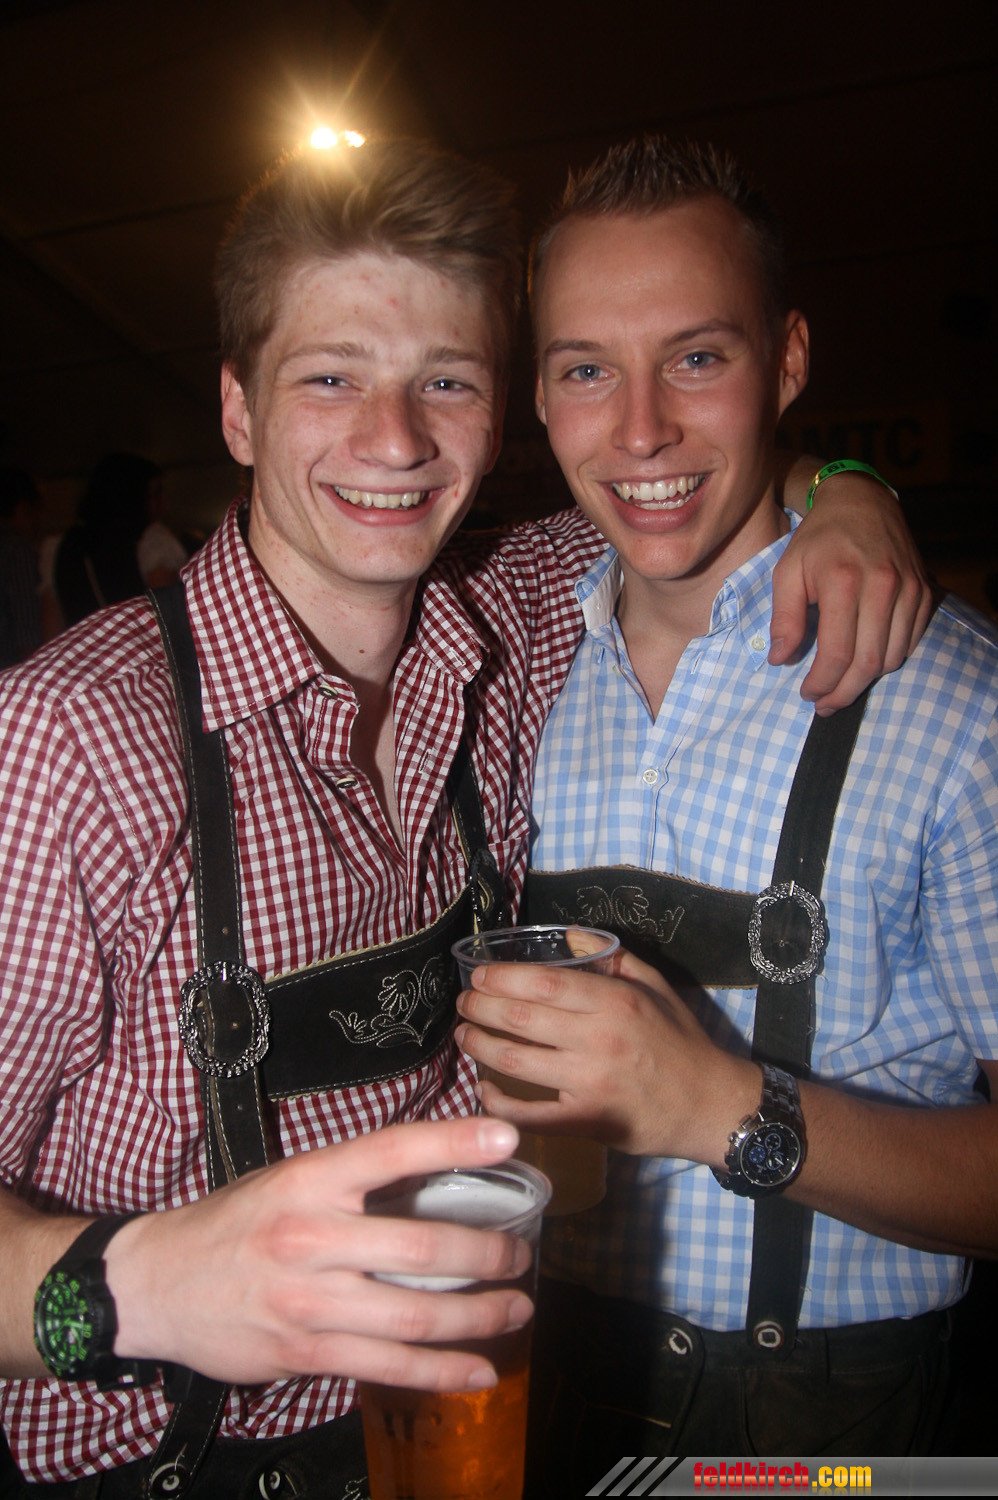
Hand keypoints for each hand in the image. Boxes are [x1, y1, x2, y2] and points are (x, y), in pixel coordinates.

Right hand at [106, 1117, 532, 1392]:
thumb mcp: (289, 1181)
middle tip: (520, 1254)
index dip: (454, 1142)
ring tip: (515, 1308)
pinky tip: (478, 1369)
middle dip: (486, 1252)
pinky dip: (441, 1370)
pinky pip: (388, 1364)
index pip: (392, 1150)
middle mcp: (312, 1236)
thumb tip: (433, 1177)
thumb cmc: (233, 1225)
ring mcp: (309, 1299)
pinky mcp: (305, 1351)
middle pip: (420, 1244)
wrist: (156, 1284)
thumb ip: (353, 1182)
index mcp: (310, 1179)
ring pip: (414, 1311)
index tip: (506, 1138)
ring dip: (478, 1315)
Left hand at [455, 950, 757, 1161]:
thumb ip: (612, 958)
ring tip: (464, 1036)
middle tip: (463, 1004)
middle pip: (521, 1018)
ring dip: (480, 1047)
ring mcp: (589, 1083)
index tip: (478, 976)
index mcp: (614, 1002)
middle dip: (480, 1008)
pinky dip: (498, 1103)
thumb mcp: (655, 987)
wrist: (710, 1105)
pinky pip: (529, 1114)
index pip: (543, 983)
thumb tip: (570, 935)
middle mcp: (598, 1039)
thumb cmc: (682, 1043)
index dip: (501, 978)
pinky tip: (484, 1090)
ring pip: (516, 1062)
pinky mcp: (585, 1121)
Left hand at [770, 471, 933, 713]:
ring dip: (866, 680)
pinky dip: (889, 659)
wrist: (862, 502)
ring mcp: (909, 590)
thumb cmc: (818, 539)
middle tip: (825, 704)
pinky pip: (910, 641)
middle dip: (844, 692)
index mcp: (843, 582)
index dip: (823, 682)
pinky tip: (866, 662)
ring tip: (842, 687)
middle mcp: (882, 587)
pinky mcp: (924, 592)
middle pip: (868, 662)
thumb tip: (780, 660)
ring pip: (892, 657)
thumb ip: (783, 618)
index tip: (808, 694)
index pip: (837, 652)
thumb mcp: (787, 571)